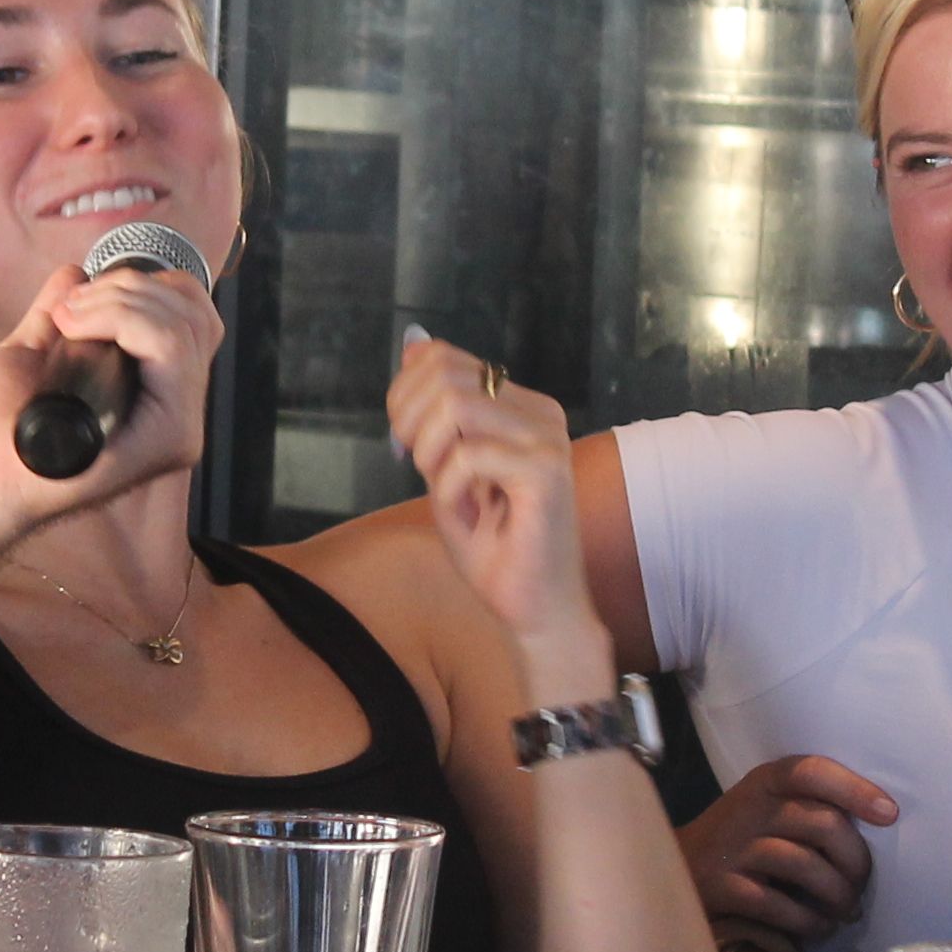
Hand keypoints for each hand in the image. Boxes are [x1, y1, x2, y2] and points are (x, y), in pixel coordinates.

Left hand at [0, 263, 219, 570]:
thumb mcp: (29, 353)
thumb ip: (58, 316)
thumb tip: (77, 271)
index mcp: (151, 395)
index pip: (189, 316)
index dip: (142, 286)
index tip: (77, 298)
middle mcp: (174, 413)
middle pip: (192, 314)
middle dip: (127, 286)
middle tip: (68, 309)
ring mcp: (176, 429)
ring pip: (182, 326)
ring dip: (118, 301)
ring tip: (66, 321)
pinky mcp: (167, 439)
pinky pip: (171, 349)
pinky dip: (121, 319)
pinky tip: (73, 333)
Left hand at [383, 336, 594, 659]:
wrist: (534, 608)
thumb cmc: (494, 546)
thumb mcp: (444, 466)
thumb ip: (431, 409)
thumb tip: (413, 343)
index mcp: (520, 404)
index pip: (443, 358)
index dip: (404, 395)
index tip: (405, 443)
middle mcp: (540, 411)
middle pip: (444, 373)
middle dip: (409, 421)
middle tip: (419, 468)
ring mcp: (547, 438)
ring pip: (454, 405)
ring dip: (430, 454)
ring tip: (449, 491)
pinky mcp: (546, 471)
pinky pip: (468, 456)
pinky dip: (449, 489)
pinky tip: (469, 514)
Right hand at [677, 754, 895, 951]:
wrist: (676, 870)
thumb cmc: (742, 839)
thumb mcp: (769, 807)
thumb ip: (810, 806)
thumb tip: (879, 827)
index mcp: (766, 782)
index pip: (812, 771)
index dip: (854, 789)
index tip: (889, 814)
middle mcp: (749, 808)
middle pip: (821, 823)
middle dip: (854, 860)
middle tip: (861, 885)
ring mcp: (732, 848)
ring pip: (804, 865)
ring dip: (836, 894)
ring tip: (845, 910)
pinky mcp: (722, 887)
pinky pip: (777, 904)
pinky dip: (807, 920)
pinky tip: (819, 927)